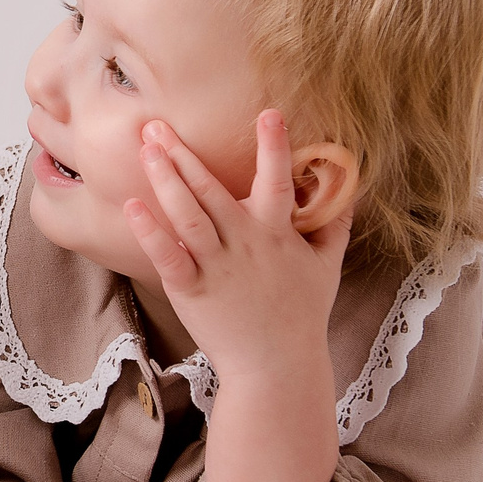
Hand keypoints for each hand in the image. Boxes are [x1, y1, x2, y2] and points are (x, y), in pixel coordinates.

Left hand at [122, 111, 348, 386]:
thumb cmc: (302, 314)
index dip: (274, 148)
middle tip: (155, 123)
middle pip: (212, 191)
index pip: (278, 182)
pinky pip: (168, 257)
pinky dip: (150, 232)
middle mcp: (245, 244)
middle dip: (183, 154)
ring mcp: (216, 267)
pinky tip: (132, 207)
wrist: (277, 367)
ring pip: (187, 215)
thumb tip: (349, 188)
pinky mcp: (192, 290)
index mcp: (277, 234)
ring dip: (165, 180)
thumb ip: (335, 223)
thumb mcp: (328, 266)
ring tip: (145, 149)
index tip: (269, 114)